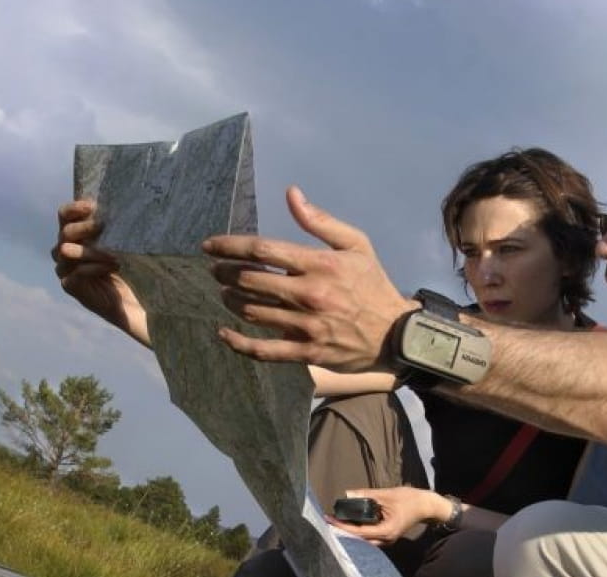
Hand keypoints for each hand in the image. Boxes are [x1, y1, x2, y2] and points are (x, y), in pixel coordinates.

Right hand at [52, 200, 147, 338]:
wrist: (132, 301)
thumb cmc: (127, 267)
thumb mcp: (120, 243)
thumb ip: (112, 227)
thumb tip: (120, 206)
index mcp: (74, 235)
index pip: (64, 216)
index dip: (74, 208)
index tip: (93, 206)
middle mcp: (64, 250)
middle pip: (64, 232)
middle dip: (84, 228)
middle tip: (103, 227)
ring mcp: (64, 269)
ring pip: (66, 252)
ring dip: (91, 250)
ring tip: (114, 253)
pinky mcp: (70, 286)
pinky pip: (75, 273)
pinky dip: (94, 268)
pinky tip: (113, 267)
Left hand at [204, 186, 417, 371]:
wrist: (396, 333)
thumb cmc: (372, 284)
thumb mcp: (356, 245)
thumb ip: (320, 222)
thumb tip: (292, 194)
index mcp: (320, 264)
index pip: (263, 250)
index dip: (229, 246)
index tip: (210, 246)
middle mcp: (310, 294)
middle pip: (250, 280)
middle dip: (224, 272)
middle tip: (215, 270)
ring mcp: (307, 326)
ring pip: (252, 312)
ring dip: (231, 300)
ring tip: (225, 292)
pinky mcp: (306, 352)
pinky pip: (263, 350)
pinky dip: (239, 343)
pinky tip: (224, 334)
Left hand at [327, 486, 448, 544]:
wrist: (428, 506)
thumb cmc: (410, 499)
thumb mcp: (387, 495)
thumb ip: (367, 495)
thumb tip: (348, 493)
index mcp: (386, 531)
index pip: (359, 532)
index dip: (343, 526)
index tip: (330, 519)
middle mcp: (386, 540)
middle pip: (359, 540)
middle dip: (344, 531)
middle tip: (329, 521)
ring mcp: (387, 540)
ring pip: (364, 540)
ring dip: (351, 532)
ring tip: (337, 521)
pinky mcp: (388, 536)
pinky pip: (370, 536)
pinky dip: (360, 530)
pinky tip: (351, 522)